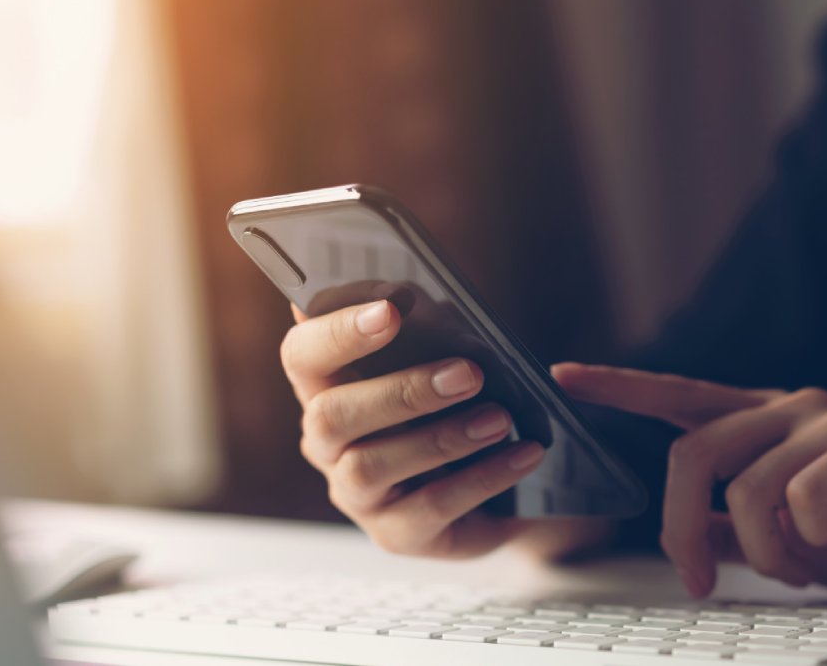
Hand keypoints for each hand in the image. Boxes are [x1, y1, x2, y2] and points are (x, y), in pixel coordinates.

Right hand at [281, 300, 545, 558]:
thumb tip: (413, 293)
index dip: (337, 332)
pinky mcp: (395, 533)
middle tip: (468, 373)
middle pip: (331, 415)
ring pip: (373, 465)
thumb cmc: (460, 402)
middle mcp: (327, 443)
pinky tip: (523, 453)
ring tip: (500, 417)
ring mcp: (356, 494)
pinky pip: (431, 506)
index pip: (303, 355)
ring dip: (443, 437)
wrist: (503, 482)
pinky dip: (483, 477)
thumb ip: (430, 326)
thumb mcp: (449, 356)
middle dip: (401, 391)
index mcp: (327, 386)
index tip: (391, 309)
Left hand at [553, 363, 826, 595]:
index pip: (680, 395)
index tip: (563, 376)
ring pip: (748, 486)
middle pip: (694, 454)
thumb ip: (731, 524)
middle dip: (682, 528)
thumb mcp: (784, 538)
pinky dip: (813, 537)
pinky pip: (807, 493)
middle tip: (701, 580)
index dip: (620, 386)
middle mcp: (792, 408)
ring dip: (763, 549)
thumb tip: (682, 529)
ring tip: (798, 564)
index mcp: (764, 422)